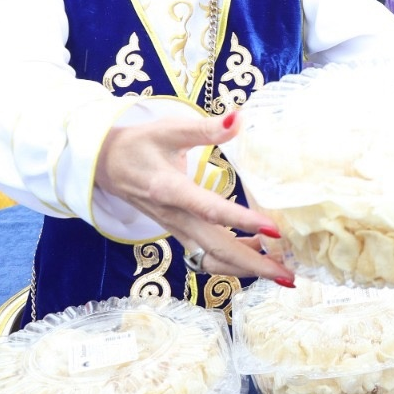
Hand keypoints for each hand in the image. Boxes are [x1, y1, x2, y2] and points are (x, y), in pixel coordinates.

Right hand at [94, 112, 293, 283]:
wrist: (105, 164)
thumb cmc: (139, 144)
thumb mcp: (169, 129)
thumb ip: (205, 128)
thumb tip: (239, 118)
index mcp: (170, 189)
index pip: (209, 209)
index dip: (241, 220)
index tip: (273, 229)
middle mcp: (174, 216)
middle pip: (215, 248)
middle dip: (252, 264)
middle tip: (288, 274)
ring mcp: (176, 229)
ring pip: (210, 259)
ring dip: (244, 269)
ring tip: (279, 272)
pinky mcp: (179, 233)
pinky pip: (205, 256)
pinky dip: (231, 262)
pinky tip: (258, 253)